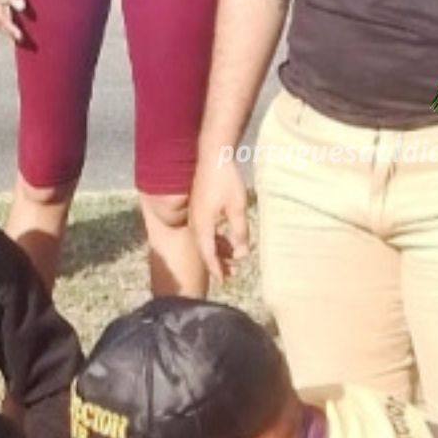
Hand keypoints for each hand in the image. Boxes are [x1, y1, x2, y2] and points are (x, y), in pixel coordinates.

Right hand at [190, 153, 249, 283]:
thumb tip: (242, 254)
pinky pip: (206, 231)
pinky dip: (216, 239)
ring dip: (218, 252)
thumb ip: (240, 232)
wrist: (213, 155)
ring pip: (205, 241)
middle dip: (218, 264)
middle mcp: (195, 224)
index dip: (216, 269)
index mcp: (202, 226)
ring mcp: (195, 216)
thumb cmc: (226, 180)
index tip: (224, 282)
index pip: (208, 254)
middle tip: (231, 275)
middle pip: (205, 250)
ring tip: (232, 260)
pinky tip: (227, 241)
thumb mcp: (237, 207)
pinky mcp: (199, 209)